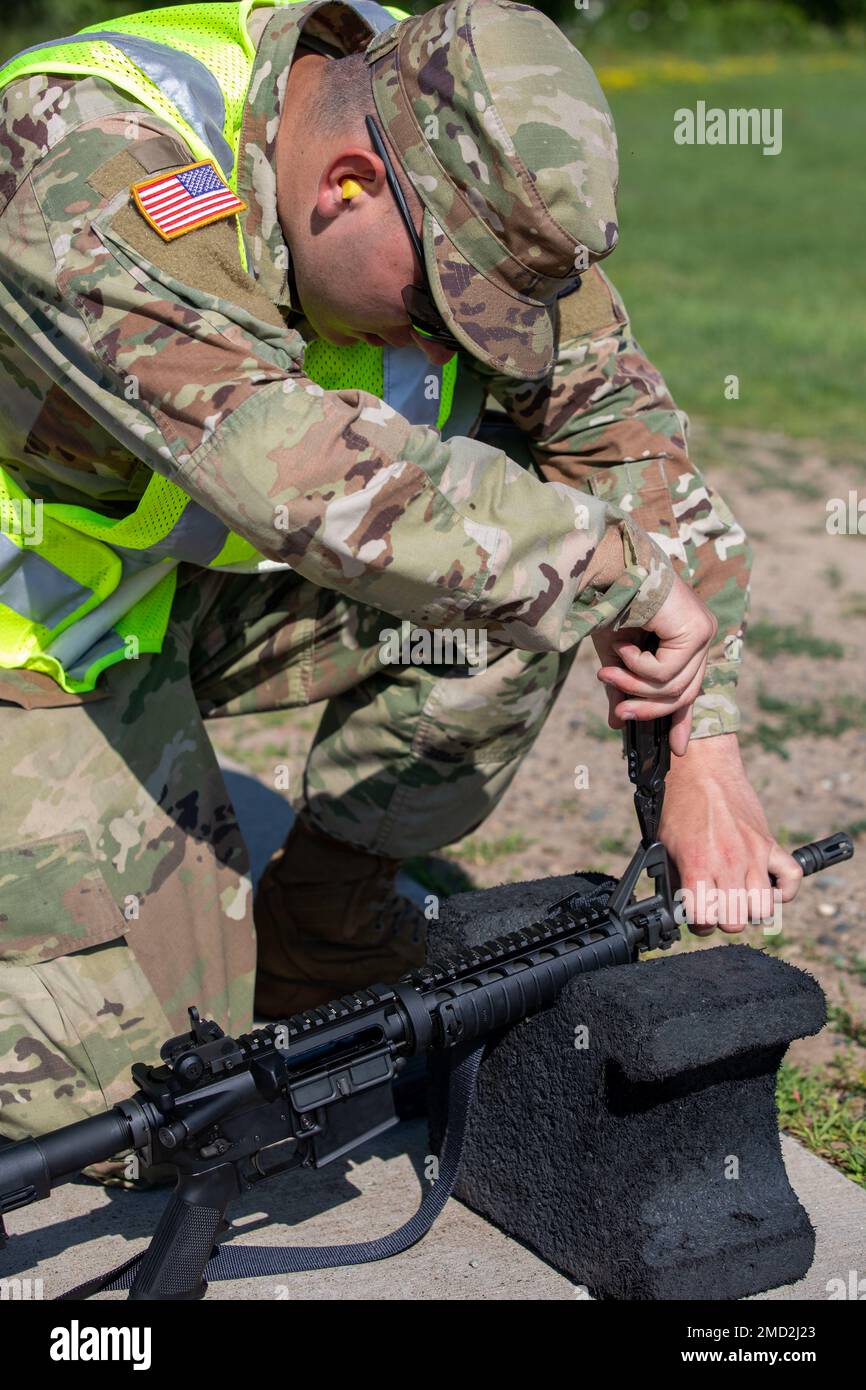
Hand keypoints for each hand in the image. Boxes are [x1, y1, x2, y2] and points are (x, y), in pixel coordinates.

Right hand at [593, 573, 716, 754]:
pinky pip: (665, 673)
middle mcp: (700, 634)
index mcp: (686, 638)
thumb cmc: (607, 603)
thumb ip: (622, 689)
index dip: (681, 720)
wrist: (604, 569)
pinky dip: (637, 667)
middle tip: (618, 713)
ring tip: (606, 674)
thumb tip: (618, 725)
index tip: (676, 750)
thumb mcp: (615, 656)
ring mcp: (702, 632)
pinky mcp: (696, 630)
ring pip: (672, 687)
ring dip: (633, 686)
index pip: (688, 688)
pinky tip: (623, 646)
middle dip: (647, 709)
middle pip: (682, 693)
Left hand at [658, 734, 802, 933]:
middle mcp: (729, 862)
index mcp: (698, 863)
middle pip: (736, 921)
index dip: (698, 922)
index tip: (695, 913)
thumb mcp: (664, 843)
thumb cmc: (679, 803)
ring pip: (764, 908)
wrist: (701, 769)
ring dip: (750, 909)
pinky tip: (767, 886)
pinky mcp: (769, 844)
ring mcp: (754, 854)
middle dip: (723, 919)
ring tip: (738, 896)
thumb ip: (674, 877)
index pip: (705, 919)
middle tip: (715, 904)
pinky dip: (784, 890)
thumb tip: (678, 907)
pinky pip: (792, 879)